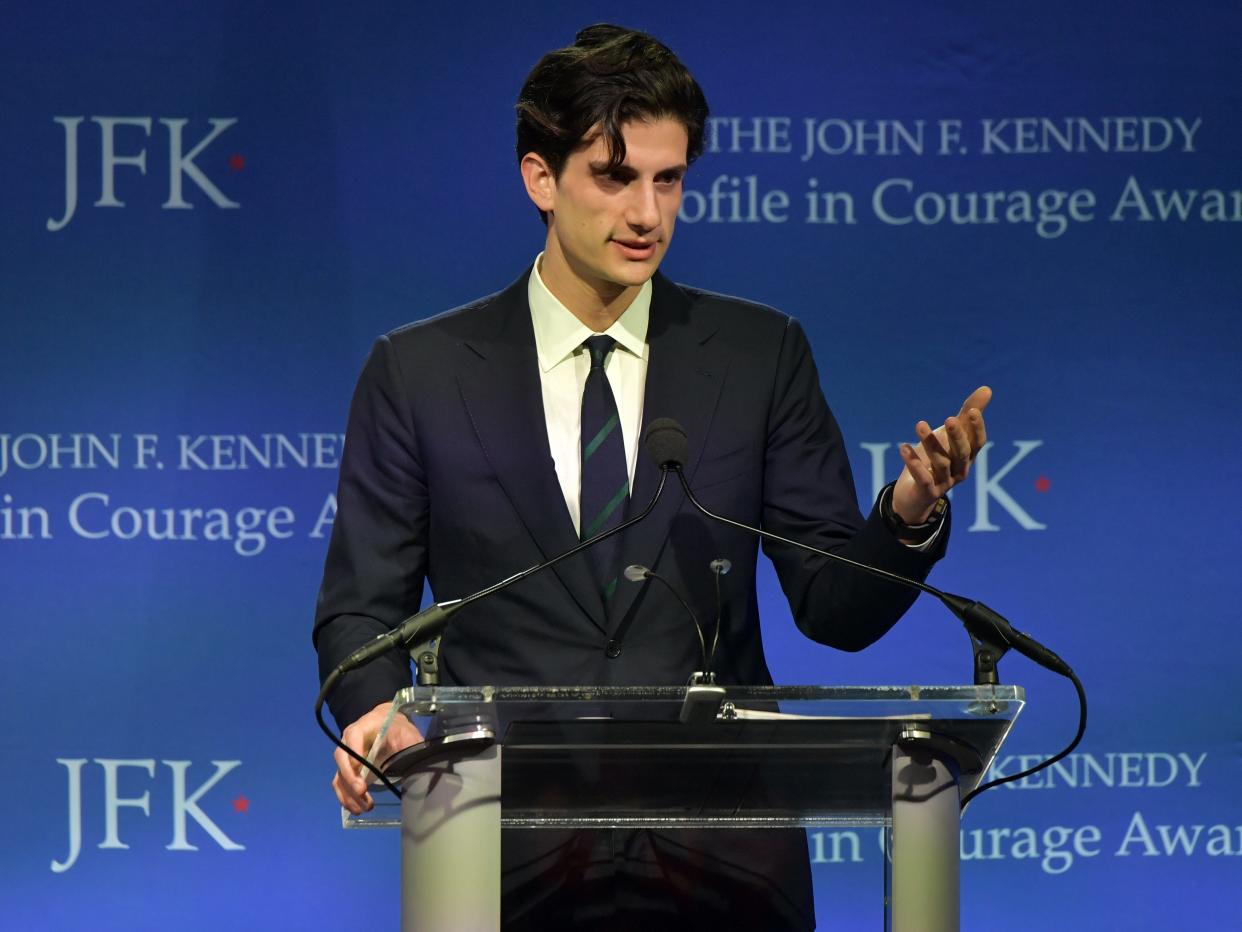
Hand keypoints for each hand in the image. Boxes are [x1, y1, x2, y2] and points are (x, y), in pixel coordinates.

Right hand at [332, 701, 424, 814]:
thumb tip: (417, 762)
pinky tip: (357, 809)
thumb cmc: (397, 729)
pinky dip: (346, 798)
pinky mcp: (347, 771)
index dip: (354, 749)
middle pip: (341, 758)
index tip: (359, 766)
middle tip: (362, 791)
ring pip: (340, 775)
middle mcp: (349, 741)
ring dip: (349, 793)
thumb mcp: (407, 733)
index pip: (354, 735)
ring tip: (365, 807)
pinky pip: (340, 785)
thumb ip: (411, 744)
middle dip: (350, 776)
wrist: (389, 727)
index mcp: (364, 727)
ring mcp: (346, 758)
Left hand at [892, 386, 990, 523]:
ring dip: (931, 443)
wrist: (915, 494)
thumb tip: (987, 388)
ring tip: (919, 424)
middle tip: (949, 419)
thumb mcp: (950, 435)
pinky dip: (914, 463)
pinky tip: (903, 447)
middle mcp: (960, 470)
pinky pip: (923, 477)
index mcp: (968, 456)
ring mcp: (945, 483)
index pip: (978, 442)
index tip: (972, 411)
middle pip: (962, 453)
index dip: (977, 428)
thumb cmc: (937, 458)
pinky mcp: (928, 492)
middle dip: (957, 436)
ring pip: (941, 462)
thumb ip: (966, 415)